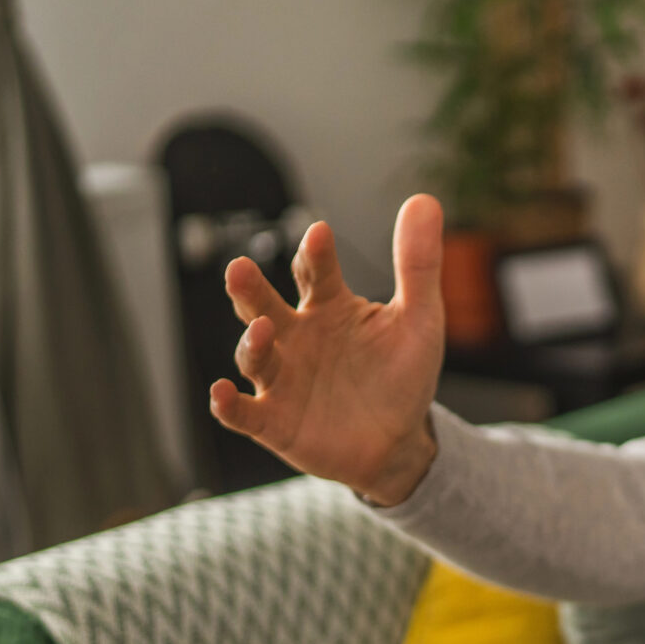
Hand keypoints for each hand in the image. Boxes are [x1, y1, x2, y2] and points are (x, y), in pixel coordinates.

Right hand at [207, 194, 445, 504]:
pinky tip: (221, 393)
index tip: (320, 235)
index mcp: (329, 306)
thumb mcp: (420, 320)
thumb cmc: (403, 376)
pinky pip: (243, 412)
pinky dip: (228, 405)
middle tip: (240, 267)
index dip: (316, 255)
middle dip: (250, 288)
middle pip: (264, 304)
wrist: (398, 443)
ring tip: (262, 329)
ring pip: (254, 355)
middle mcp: (297, 336)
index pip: (316, 272)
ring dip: (253, 342)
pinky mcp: (274, 422)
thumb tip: (423, 200)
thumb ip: (418, 264)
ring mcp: (282, 379)